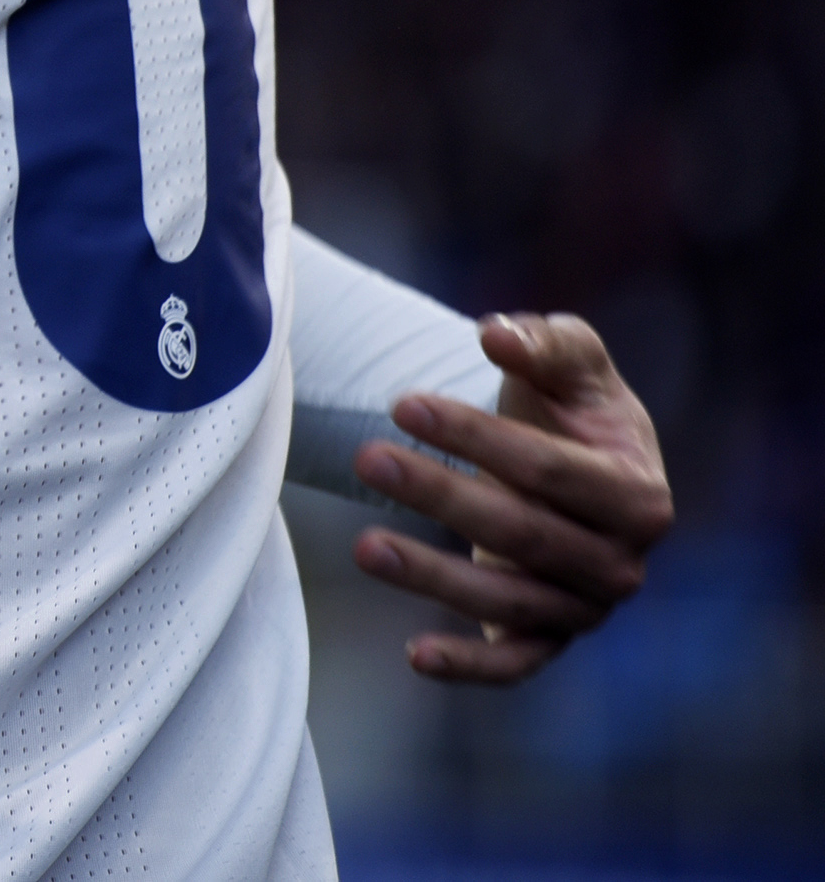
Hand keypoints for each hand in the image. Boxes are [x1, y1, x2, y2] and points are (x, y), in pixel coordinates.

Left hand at [350, 312, 673, 684]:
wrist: (574, 461)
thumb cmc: (570, 405)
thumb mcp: (572, 361)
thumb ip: (543, 342)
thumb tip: (494, 334)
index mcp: (639, 494)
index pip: (550, 469)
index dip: (476, 435)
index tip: (402, 403)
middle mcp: (621, 562)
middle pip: (523, 533)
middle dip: (441, 495)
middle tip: (366, 458)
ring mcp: (586, 607)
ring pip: (508, 602)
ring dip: (434, 577)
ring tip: (364, 545)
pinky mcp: (549, 640)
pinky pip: (513, 663)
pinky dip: (468, 667)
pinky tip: (414, 654)